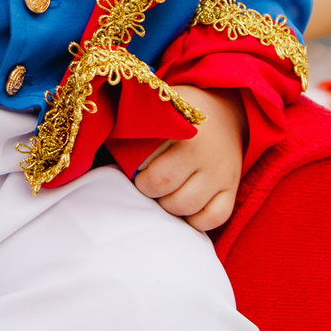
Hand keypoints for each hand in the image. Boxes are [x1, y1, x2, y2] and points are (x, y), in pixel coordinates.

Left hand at [134, 85, 244, 231]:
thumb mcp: (157, 112)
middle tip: (148, 180)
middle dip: (147, 188)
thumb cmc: (179, 115)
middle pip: (162, 186)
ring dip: (168, 205)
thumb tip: (98, 151)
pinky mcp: (232, 188)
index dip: (134, 168)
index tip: (135, 163)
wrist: (227, 110)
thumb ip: (131, 129)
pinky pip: (213, 218)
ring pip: (185, 207)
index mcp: (181, 129)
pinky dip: (195, 220)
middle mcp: (204, 151)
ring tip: (165, 192)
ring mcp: (221, 172)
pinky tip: (186, 208)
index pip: (143, 161)